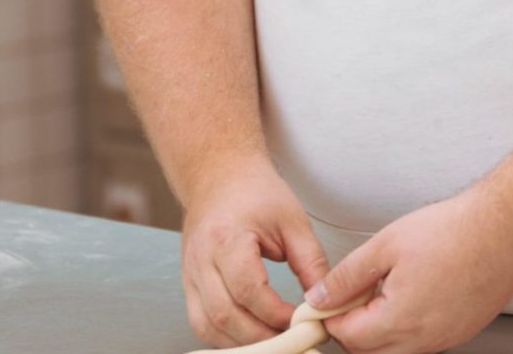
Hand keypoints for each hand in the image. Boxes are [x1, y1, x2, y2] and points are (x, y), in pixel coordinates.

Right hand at [180, 160, 331, 347]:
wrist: (219, 175)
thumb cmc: (255, 192)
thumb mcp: (293, 220)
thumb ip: (310, 262)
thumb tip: (323, 300)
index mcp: (226, 238)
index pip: (247, 289)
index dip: (274, 313)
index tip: (302, 320)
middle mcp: (200, 260)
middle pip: (224, 315)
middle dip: (261, 336)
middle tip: (293, 339)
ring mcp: (189, 275)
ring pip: (207, 326)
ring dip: (242, 343)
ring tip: (276, 341)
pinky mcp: (188, 285)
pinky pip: (201, 323)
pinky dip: (225, 337)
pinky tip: (251, 336)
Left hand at [312, 188, 512, 353]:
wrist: (505, 229)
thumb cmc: (455, 232)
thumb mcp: (387, 244)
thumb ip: (348, 276)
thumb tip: (322, 297)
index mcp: (400, 320)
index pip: (349, 337)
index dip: (332, 317)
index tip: (328, 301)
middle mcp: (424, 339)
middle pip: (370, 352)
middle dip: (355, 327)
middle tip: (354, 294)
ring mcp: (446, 338)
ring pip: (398, 350)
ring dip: (382, 329)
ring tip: (387, 289)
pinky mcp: (462, 331)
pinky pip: (424, 342)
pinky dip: (409, 327)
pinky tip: (414, 293)